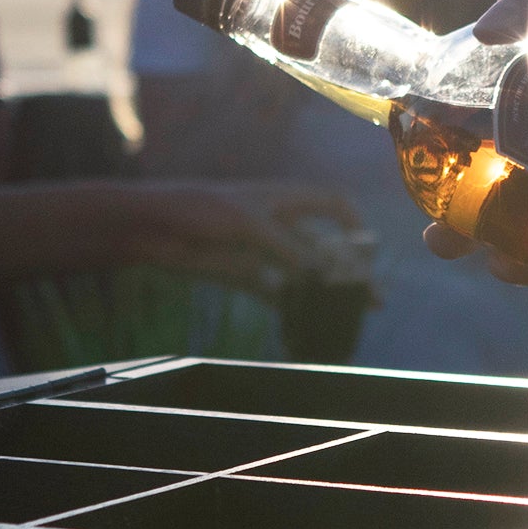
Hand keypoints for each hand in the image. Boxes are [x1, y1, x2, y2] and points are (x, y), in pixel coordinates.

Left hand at [102, 180, 363, 292]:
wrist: (153, 228)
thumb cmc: (202, 209)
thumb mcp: (250, 223)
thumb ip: (287, 247)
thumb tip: (322, 273)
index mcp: (284, 199)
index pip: (332, 203)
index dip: (353, 222)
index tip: (368, 249)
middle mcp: (280, 225)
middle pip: (325, 247)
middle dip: (350, 271)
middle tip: (374, 299)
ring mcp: (264, 252)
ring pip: (305, 276)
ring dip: (326, 295)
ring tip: (347, 318)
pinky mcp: (246, 276)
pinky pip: (277, 295)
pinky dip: (293, 310)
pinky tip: (308, 329)